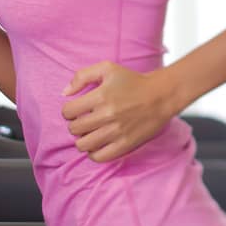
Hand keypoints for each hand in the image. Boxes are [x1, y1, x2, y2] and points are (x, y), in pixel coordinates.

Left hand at [60, 62, 184, 161]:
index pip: (68, 112)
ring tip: (89, 133)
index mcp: (100, 96)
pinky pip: (99, 156)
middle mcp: (107, 115)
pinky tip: (98, 144)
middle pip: (74, 129)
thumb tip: (65, 93)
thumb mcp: (107, 68)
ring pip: (83, 145)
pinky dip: (94, 153)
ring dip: (82, 140)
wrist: (161, 95)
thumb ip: (82, 76)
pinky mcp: (125, 144)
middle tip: (83, 121)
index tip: (75, 110)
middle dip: (74, 125)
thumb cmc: (132, 81)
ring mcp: (116, 131)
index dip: (68, 111)